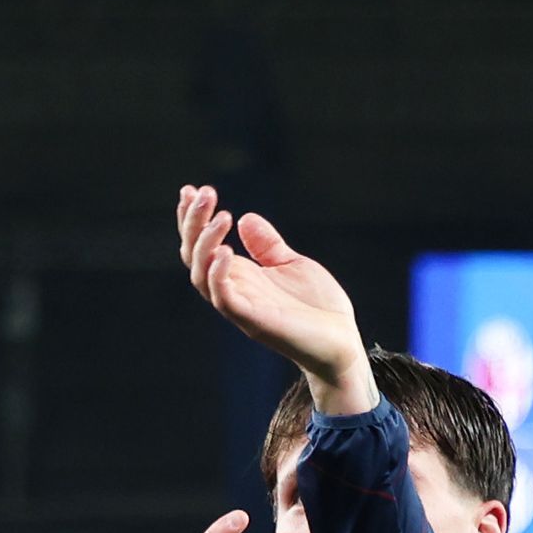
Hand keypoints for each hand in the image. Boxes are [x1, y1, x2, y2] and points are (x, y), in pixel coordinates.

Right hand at [178, 185, 374, 411]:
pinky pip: (223, 298)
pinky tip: (226, 251)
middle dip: (193, 223)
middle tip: (204, 193)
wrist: (342, 342)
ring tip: (220, 216)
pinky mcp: (253, 321)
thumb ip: (267, 245)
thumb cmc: (318, 307)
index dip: (192, 219)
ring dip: (205, 243)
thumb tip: (245, 217)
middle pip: (193, 256)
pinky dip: (219, 274)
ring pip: (201, 276)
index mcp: (240, 276)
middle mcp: (234, 290)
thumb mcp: (292, 264)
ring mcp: (241, 307)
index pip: (202, 246)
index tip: (190, 190)